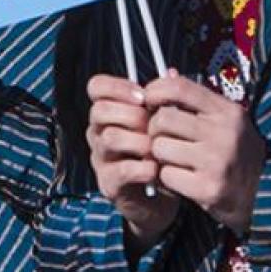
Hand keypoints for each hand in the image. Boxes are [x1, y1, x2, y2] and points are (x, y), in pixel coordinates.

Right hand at [87, 74, 179, 252]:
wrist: (162, 200)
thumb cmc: (160, 155)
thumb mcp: (162, 125)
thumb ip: (164, 100)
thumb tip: (173, 71)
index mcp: (108, 112)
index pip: (96, 87)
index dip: (117, 86)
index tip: (143, 96)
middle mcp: (98, 132)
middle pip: (99, 111)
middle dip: (130, 115)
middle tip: (153, 125)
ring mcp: (100, 159)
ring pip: (109, 138)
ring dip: (138, 141)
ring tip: (157, 149)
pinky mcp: (109, 184)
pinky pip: (119, 170)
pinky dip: (141, 168)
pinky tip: (156, 169)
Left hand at [144, 71, 265, 236]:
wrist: (266, 197)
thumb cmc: (238, 154)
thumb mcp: (226, 121)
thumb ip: (196, 98)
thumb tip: (168, 72)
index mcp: (228, 111)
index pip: (179, 87)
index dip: (155, 90)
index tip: (149, 100)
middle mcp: (224, 133)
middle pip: (163, 118)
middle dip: (155, 129)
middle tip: (162, 137)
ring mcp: (217, 162)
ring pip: (160, 147)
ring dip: (160, 155)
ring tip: (173, 159)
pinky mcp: (209, 189)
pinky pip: (166, 175)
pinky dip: (166, 178)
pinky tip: (180, 178)